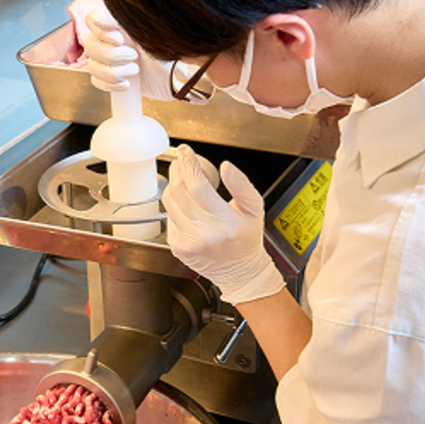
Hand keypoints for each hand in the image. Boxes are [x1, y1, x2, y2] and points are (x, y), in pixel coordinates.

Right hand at [66, 0, 173, 98]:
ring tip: (135, 70)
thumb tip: (97, 19)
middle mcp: (108, 41)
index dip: (101, 32)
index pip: (92, 20)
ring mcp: (107, 61)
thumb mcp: (143, 29)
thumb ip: (118, 19)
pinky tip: (127, 84)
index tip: (119, 40)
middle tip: (134, 57)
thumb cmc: (163, 49)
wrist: (174, 76)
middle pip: (90, 47)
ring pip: (92, 67)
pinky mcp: (110, 79)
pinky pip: (97, 82)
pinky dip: (112, 85)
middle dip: (113, 56)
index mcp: (115, 24)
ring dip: (115, 72)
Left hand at [163, 144, 285, 303]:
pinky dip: (175, 205)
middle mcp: (205, 235)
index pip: (199, 186)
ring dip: (173, 185)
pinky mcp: (178, 247)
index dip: (189, 164)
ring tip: (183, 178)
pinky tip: (186, 204)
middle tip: (183, 161)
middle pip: (179, 191)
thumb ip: (242, 185)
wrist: (239, 272)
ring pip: (169, 203)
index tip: (186, 151)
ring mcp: (188, 243)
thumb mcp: (255, 209)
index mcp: (226, 224)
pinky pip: (169, 217)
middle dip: (178, 171)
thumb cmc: (247, 239)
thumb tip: (225, 166)